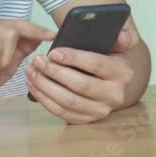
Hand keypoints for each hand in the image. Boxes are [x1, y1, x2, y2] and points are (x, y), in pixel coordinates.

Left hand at [25, 28, 139, 123]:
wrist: (110, 81)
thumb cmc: (106, 58)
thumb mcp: (115, 44)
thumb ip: (120, 36)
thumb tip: (124, 36)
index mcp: (123, 72)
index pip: (97, 64)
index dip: (74, 58)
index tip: (54, 52)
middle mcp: (115, 95)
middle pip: (81, 85)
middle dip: (55, 72)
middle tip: (38, 60)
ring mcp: (101, 110)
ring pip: (69, 101)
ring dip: (45, 86)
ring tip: (31, 71)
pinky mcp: (87, 120)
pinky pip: (62, 112)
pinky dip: (44, 99)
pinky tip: (33, 85)